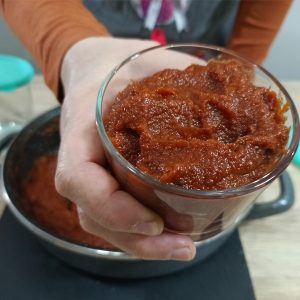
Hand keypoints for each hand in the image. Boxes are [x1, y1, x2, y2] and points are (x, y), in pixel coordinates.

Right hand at [55, 37, 195, 259]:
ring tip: (182, 247)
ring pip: (103, 222)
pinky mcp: (106, 178)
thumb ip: (185, 76)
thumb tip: (240, 95)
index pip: (78, 177)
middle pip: (92, 214)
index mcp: (83, 126)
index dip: (111, 207)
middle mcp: (83, 156)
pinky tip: (168, 233)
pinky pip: (115, 213)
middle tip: (184, 247)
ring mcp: (93, 171)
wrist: (98, 68)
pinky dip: (139, 231)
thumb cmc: (122, 64)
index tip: (153, 221)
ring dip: (140, 243)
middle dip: (136, 240)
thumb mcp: (149, 61)